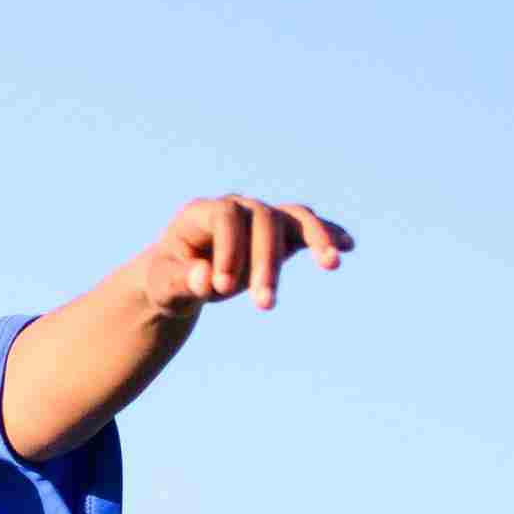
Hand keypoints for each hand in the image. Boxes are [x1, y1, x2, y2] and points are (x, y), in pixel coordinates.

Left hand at [139, 193, 350, 313]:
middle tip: (263, 305)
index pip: (226, 216)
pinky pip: (306, 228)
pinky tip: (349, 246)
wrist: (180, 279)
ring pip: (292, 217)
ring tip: (332, 264)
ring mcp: (259, 218)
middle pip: (263, 219)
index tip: (222, 286)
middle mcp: (235, 208)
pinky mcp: (278, 233)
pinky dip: (328, 235)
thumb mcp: (164, 287)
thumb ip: (181, 282)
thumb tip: (205, 277)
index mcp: (201, 213)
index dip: (229, 247)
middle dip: (267, 261)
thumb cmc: (168, 281)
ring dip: (314, 240)